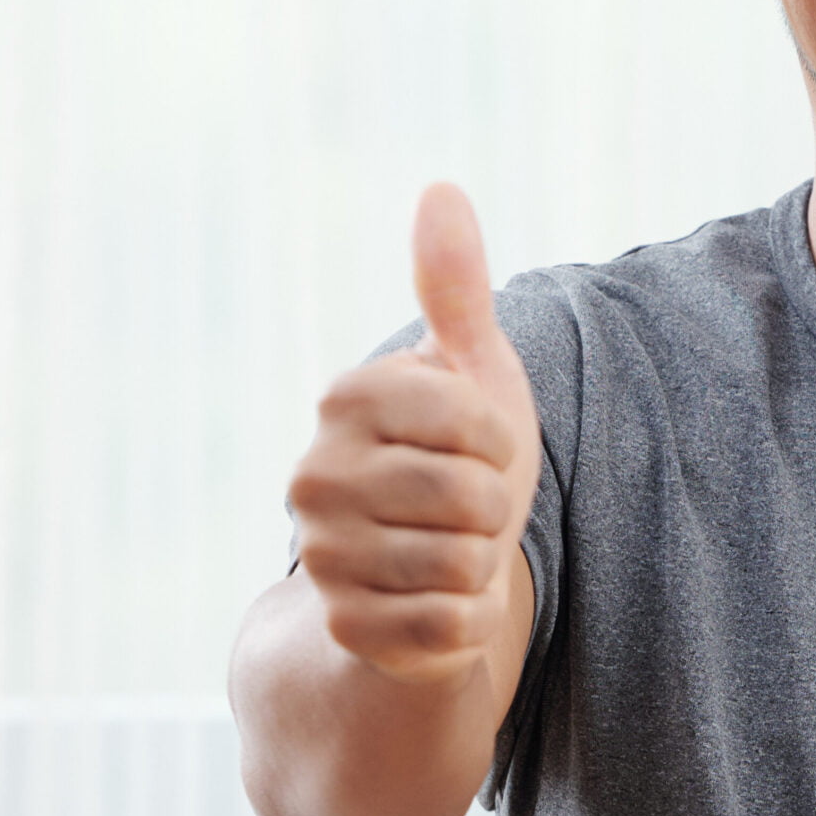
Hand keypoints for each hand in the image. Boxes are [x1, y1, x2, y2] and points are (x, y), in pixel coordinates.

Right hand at [289, 183, 542, 684]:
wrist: (430, 556)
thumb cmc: (459, 447)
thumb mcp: (470, 364)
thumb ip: (453, 284)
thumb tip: (441, 187)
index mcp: (346, 398)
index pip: (478, 424)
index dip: (502, 440)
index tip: (477, 443)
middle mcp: (312, 476)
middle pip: (472, 500)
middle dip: (495, 506)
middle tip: (465, 503)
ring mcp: (322, 557)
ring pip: (463, 565)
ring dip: (483, 561)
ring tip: (453, 546)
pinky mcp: (345, 628)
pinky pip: (449, 628)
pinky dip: (469, 619)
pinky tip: (442, 599)